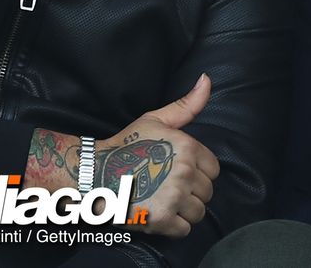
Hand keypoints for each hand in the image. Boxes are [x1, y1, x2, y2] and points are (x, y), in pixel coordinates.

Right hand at [96, 74, 219, 237]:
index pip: (213, 169)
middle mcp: (183, 172)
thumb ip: (187, 104)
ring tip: (162, 198)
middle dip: (190, 191)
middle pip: (207, 192)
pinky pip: (185, 230)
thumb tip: (207, 79)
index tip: (177, 170)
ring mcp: (173, 196)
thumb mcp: (156, 119)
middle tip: (166, 185)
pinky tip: (158, 212)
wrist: (96, 173)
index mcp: (187, 147)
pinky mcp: (162, 219)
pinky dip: (173, 226)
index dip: (197, 171)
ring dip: (183, 210)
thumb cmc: (127, 145)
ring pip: (199, 213)